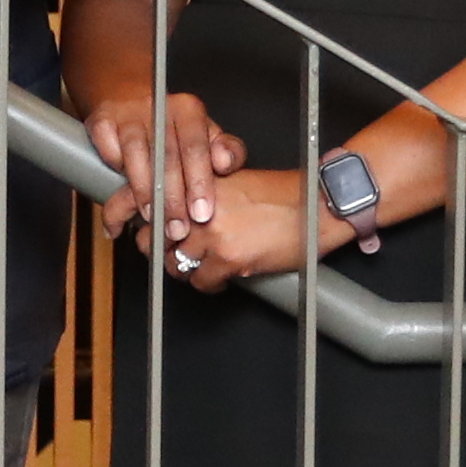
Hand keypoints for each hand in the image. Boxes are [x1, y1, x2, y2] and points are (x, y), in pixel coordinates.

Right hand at [86, 89, 240, 240]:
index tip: (201, 213)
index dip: (199, 183)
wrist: (130, 100)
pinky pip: (109, 153)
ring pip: (136, 156)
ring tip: (152, 218)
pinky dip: (117, 176)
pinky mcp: (101, 122)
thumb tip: (226, 163)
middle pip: (166, 156)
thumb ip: (226, 152)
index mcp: (189, 110)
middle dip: (172, 199)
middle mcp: (159, 107)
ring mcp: (128, 114)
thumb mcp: (206, 136)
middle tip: (177, 230)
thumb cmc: (174, 128)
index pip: (196, 147)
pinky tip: (123, 199)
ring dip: (144, 192)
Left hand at [161, 169, 327, 287]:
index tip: (147, 230)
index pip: (152, 201)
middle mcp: (200, 205)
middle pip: (157, 236)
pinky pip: (201, 281)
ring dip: (186, 270)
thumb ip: (205, 195)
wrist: (319, 206)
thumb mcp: (237, 182)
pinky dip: (209, 284)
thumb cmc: (286, 194)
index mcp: (201, 182)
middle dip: (164, 249)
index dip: (145, 219)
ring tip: (200, 269)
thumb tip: (181, 215)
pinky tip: (221, 279)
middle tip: (173, 255)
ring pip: (176, 262)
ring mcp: (212, 232)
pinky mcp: (228, 257)